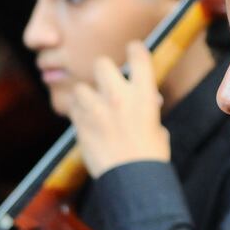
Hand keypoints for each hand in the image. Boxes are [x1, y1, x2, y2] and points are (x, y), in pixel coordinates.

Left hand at [69, 41, 169, 177]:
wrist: (132, 180)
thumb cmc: (150, 157)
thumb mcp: (157, 127)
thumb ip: (148, 110)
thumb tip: (148, 103)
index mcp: (143, 95)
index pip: (138, 56)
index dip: (134, 49)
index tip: (132, 49)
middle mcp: (118, 97)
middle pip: (101, 64)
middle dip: (103, 71)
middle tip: (106, 81)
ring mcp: (96, 110)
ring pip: (81, 88)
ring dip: (86, 95)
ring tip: (93, 106)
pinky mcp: (81, 125)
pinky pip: (73, 109)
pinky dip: (78, 113)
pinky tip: (86, 121)